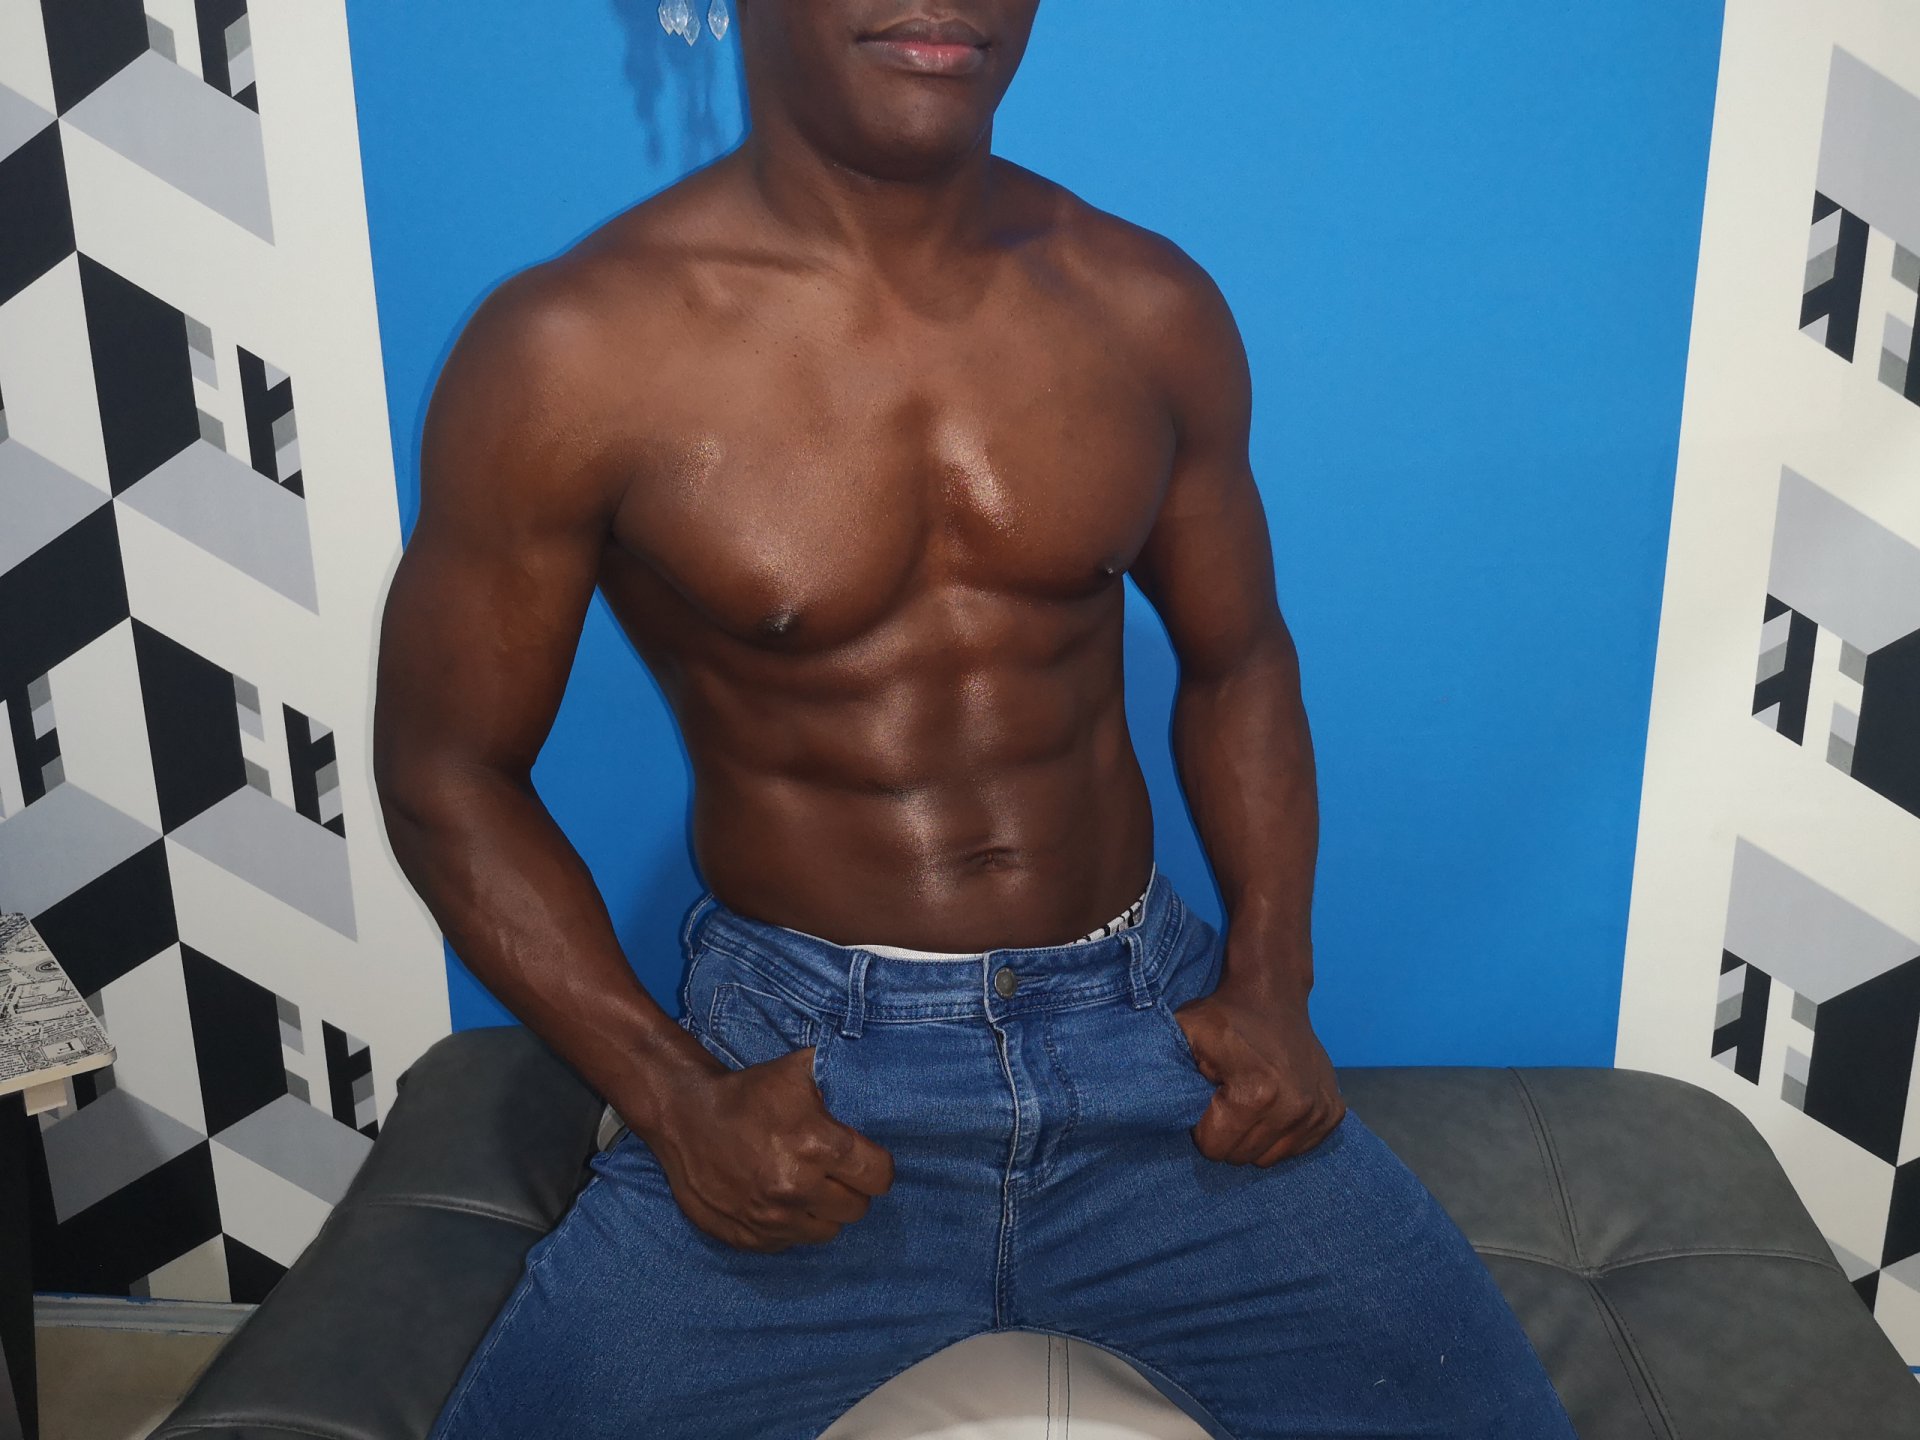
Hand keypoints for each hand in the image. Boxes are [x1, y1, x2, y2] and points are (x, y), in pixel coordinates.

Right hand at [642, 1046, 894, 1251]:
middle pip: (857, 1208)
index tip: (864, 1160)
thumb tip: (877, 1084)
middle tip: (833, 1171)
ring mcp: (770, 1219)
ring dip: (823, 1211)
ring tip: (806, 1185)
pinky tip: (778, 1199)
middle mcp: (797, 1188)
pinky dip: (791, 1226)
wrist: (684, 1115)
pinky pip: (791, 1243)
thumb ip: (842, 1079)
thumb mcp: (799, 1072)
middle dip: (851, 1189)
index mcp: (817, 1146)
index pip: (879, 1177)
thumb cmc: (747, 1092)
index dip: (876, 1167)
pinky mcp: (748, 1238)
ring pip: (827, 1231)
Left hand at [1170, 977, 1345, 1165]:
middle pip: (1243, 1157)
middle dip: (1228, 1133)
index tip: (1207, 1096)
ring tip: (1250, 1099)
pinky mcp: (1333, 1113)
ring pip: (1271, 1159)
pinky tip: (1275, 1103)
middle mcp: (1295, 1109)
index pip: (1215, 1149)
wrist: (1272, 993)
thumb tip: (1148, 1110)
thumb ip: (1163, 1071)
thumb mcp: (1184, 1034)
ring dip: (1255, 1136)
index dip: (1202, 1126)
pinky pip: (1297, 1148)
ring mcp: (1318, 1113)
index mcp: (1257, 1095)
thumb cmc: (1222, 1016)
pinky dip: (1281, 1133)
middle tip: (1227, 1097)